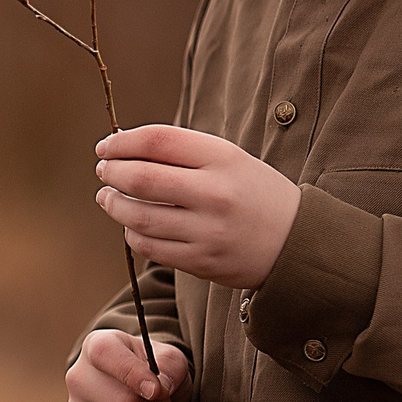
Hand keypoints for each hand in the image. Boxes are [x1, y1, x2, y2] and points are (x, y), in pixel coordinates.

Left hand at [94, 124, 300, 289]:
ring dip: (114, 205)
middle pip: (140, 178)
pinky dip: (132, 234)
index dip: (122, 141)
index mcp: (223, 158)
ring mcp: (208, 231)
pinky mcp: (202, 262)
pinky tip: (132, 225)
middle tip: (104, 171)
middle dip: (111, 172)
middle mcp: (215, 193)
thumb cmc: (253, 193)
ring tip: (108, 198)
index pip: (157, 140)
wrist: (297, 241)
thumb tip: (122, 149)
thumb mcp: (230, 159)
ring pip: (138, 217)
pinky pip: (150, 247)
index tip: (106, 146)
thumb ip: (182, 152)